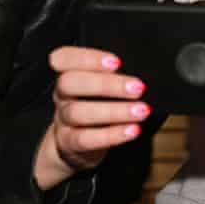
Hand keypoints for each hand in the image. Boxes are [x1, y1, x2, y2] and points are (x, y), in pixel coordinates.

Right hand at [34, 46, 150, 189]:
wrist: (78, 145)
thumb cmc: (96, 106)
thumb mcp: (101, 86)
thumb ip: (113, 76)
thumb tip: (143, 71)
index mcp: (67, 74)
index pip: (63, 58)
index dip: (87, 58)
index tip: (116, 62)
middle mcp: (61, 95)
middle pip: (69, 83)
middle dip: (106, 83)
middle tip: (138, 88)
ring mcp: (62, 120)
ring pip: (78, 112)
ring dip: (115, 111)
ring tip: (141, 110)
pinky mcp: (68, 144)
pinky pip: (85, 139)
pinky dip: (112, 134)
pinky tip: (132, 130)